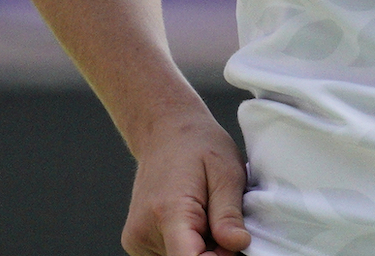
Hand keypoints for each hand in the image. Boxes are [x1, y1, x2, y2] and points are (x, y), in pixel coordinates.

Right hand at [121, 109, 250, 255]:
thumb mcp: (226, 172)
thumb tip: (238, 244)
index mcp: (169, 211)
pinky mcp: (136, 243)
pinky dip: (189, 247)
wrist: (164, 131)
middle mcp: (144, 230)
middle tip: (226, 226)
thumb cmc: (198, 146)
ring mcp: (136, 239)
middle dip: (215, 254)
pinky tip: (195, 223)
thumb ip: (229, 213)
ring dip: (202, 250)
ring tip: (208, 217)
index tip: (233, 245)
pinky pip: (171, 255)